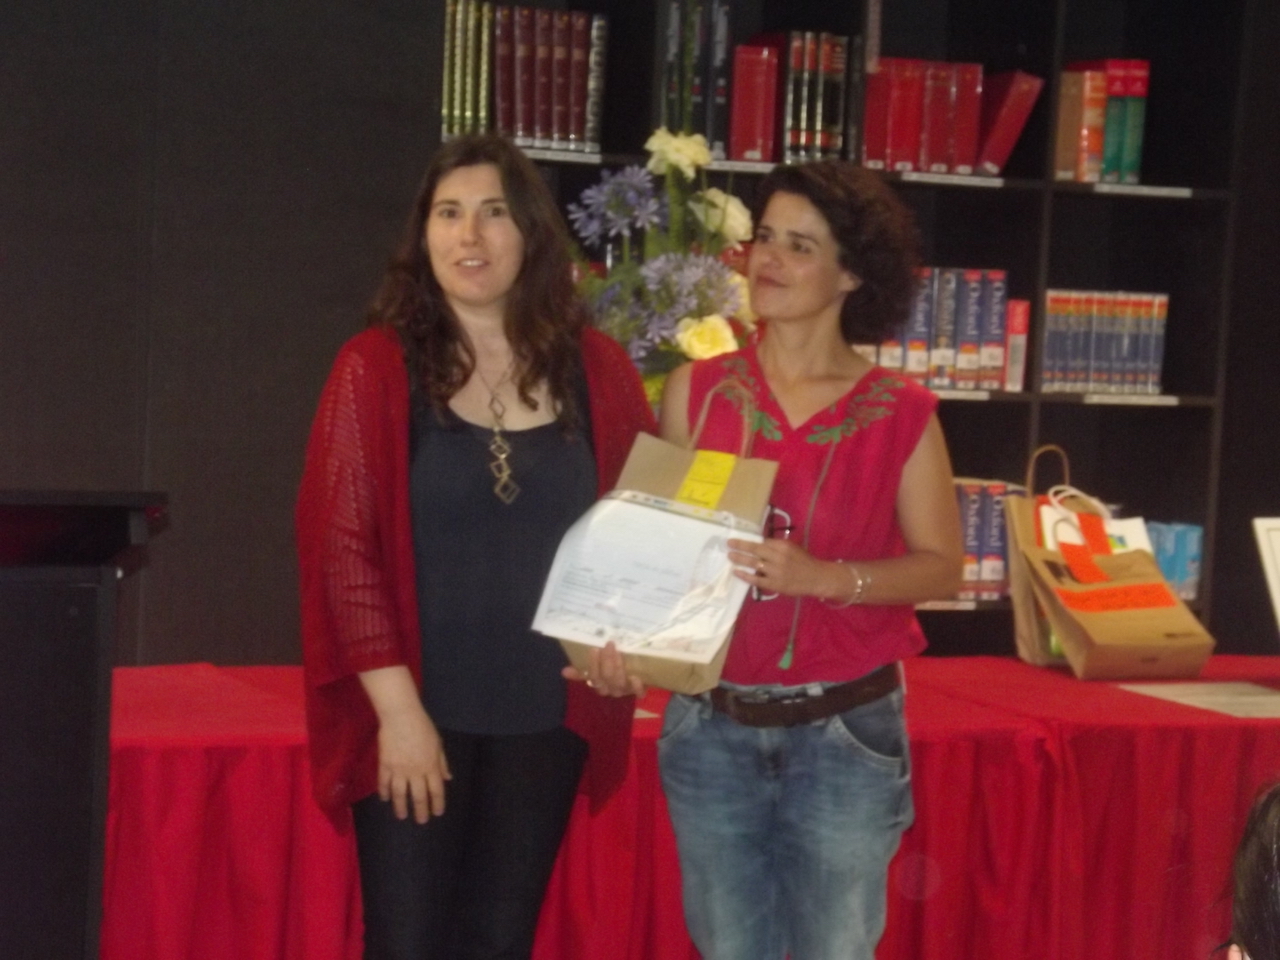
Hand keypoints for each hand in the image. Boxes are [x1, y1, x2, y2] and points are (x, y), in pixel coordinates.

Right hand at [376, 704, 450, 823]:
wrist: (401, 717)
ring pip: (400, 794)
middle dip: (421, 811)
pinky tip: (385, 799)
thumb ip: (442, 763)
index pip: (436, 790)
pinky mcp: (384, 765)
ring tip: (401, 816)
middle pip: (419, 796)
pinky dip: (384, 792)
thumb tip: (448, 778)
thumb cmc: (423, 727)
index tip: (437, 813)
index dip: (437, 803)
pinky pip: (384, 783)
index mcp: (431, 766)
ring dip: (401, 807)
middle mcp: (416, 772)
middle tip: (421, 822)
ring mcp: (399, 770)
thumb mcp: (438, 743)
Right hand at [562, 641, 644, 697]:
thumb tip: (564, 671)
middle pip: (606, 678)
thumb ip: (582, 671)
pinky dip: (636, 686)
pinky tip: (636, 677)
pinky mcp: (639, 691)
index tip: (594, 649)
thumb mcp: (598, 668)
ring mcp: (625, 690)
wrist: (638, 675)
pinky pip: (638, 692)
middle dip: (607, 661)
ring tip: (620, 653)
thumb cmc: (612, 669)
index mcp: (599, 684)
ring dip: (619, 668)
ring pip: (619, 682)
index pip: (593, 676)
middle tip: (609, 645)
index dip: (593, 664)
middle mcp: (611, 689)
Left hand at [727, 537, 831, 598]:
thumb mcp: (793, 548)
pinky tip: (736, 572)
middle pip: (756, 550)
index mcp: (783, 546)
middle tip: (728, 544)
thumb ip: (778, 546)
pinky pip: (757, 579)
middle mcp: (778, 557)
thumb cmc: (804, 561)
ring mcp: (776, 571)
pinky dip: (745, 575)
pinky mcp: (775, 584)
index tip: (739, 540)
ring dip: (740, 559)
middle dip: (740, 546)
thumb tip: (760, 544)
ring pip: (754, 564)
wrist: (816, 578)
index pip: (763, 542)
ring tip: (730, 556)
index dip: (749, 541)